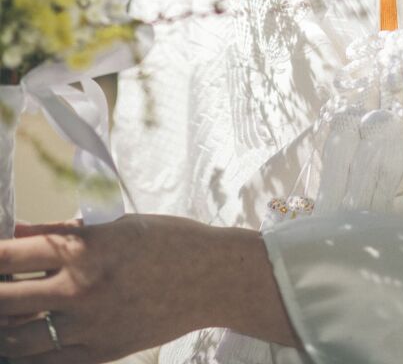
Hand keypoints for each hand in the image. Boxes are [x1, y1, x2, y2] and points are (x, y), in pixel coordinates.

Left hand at [0, 214, 301, 363]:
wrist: (210, 278)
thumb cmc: (167, 241)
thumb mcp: (116, 224)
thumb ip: (63, 231)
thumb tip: (18, 232)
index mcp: (85, 250)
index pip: (12, 256)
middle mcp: (81, 291)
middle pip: (8, 302)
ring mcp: (88, 328)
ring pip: (21, 340)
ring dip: (6, 329)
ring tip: (7, 318)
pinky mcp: (99, 354)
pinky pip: (48, 363)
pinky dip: (28, 354)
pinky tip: (23, 344)